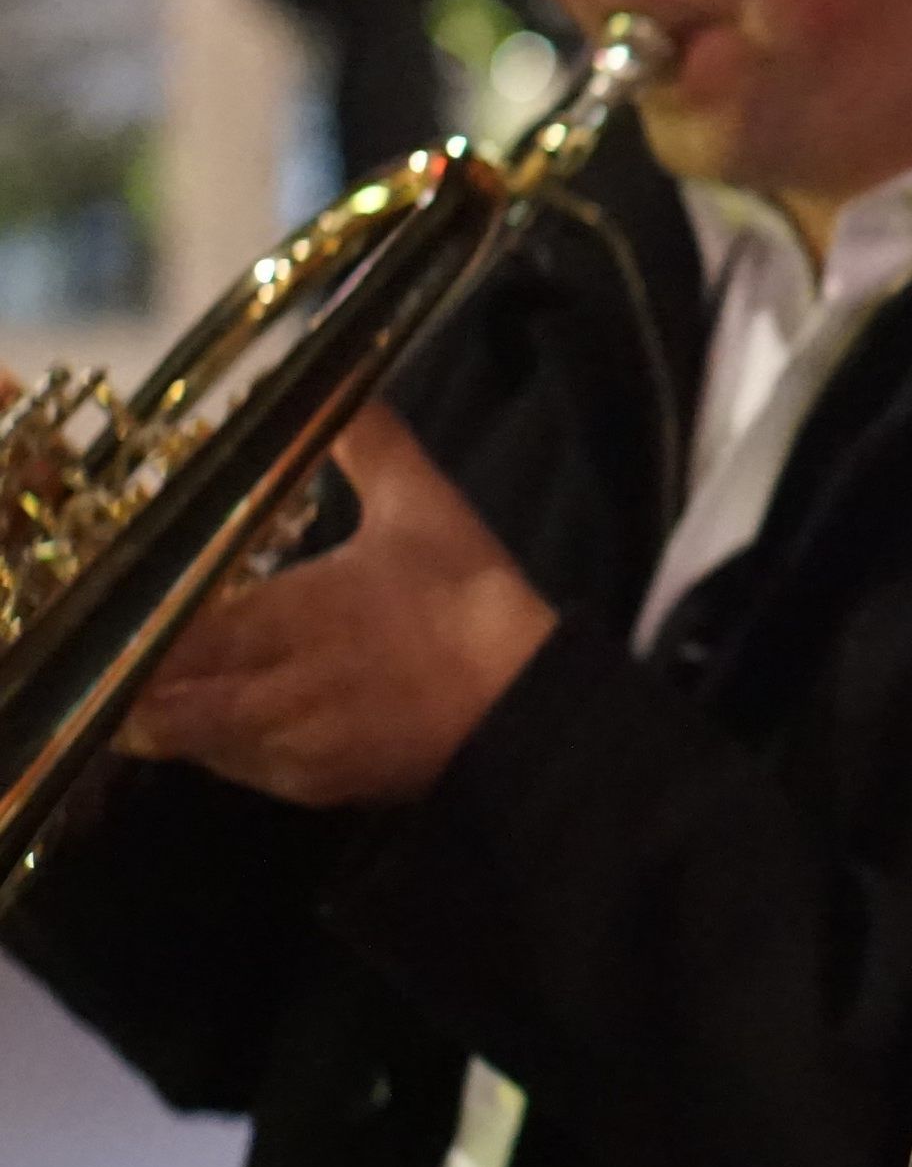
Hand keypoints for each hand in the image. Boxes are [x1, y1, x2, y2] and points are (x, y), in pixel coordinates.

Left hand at [118, 403, 554, 806]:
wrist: (531, 707)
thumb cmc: (471, 603)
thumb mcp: (423, 509)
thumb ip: (368, 445)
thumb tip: (341, 378)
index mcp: (285, 618)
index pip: (167, 632)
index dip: (134, 625)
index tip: (125, 600)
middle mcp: (271, 692)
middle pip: (158, 703)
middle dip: (141, 678)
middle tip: (140, 643)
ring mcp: (291, 749)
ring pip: (193, 741)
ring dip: (181, 712)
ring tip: (186, 677)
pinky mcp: (317, 788)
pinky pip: (242, 770)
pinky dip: (229, 745)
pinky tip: (247, 712)